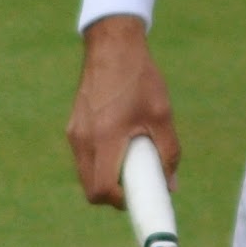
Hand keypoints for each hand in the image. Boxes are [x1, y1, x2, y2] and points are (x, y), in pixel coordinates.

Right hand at [66, 16, 179, 206]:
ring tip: (132, 157)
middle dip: (113, 192)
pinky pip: (84, 156)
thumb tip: (171, 185)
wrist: (113, 45)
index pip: (101, 189)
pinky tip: (121, 141)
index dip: (120, 201)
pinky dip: (101, 160)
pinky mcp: (74, 125)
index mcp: (104, 138)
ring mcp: (75, 132)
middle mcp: (83, 139)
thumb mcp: (162, 115)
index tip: (139, 195)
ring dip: (106, 175)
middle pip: (90, 187)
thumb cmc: (140, 78)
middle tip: (137, 181)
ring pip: (86, 172)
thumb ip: (168, 152)